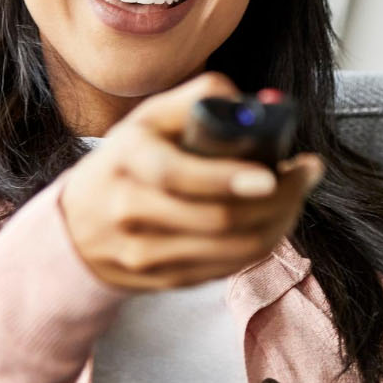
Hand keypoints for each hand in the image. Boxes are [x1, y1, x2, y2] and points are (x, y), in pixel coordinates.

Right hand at [59, 71, 323, 290]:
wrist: (76, 227)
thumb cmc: (127, 161)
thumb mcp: (147, 120)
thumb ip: (197, 100)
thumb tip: (257, 101)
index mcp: (126, 159)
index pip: (178, 175)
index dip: (228, 178)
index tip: (271, 174)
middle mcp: (129, 209)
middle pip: (216, 218)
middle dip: (276, 199)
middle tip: (306, 174)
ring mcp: (144, 253)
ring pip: (230, 249)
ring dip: (278, 222)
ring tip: (297, 195)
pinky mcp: (162, 281)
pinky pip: (225, 269)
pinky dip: (260, 244)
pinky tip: (276, 220)